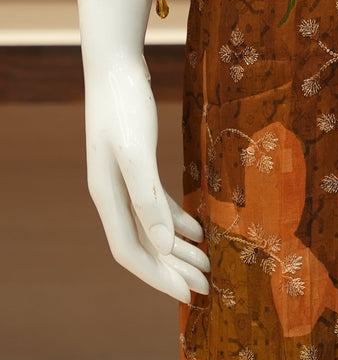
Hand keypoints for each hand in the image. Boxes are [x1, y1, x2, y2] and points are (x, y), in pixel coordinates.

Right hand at [82, 49, 210, 303]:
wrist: (116, 65)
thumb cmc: (124, 105)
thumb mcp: (136, 151)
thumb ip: (147, 198)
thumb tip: (164, 243)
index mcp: (107, 197)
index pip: (131, 252)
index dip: (158, 276)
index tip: (188, 294)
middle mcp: (112, 195)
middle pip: (143, 245)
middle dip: (173, 269)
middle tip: (208, 287)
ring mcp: (123, 180)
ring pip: (152, 227)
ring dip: (178, 248)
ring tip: (208, 264)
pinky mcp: (138, 163)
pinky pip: (157, 204)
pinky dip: (177, 219)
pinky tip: (199, 228)